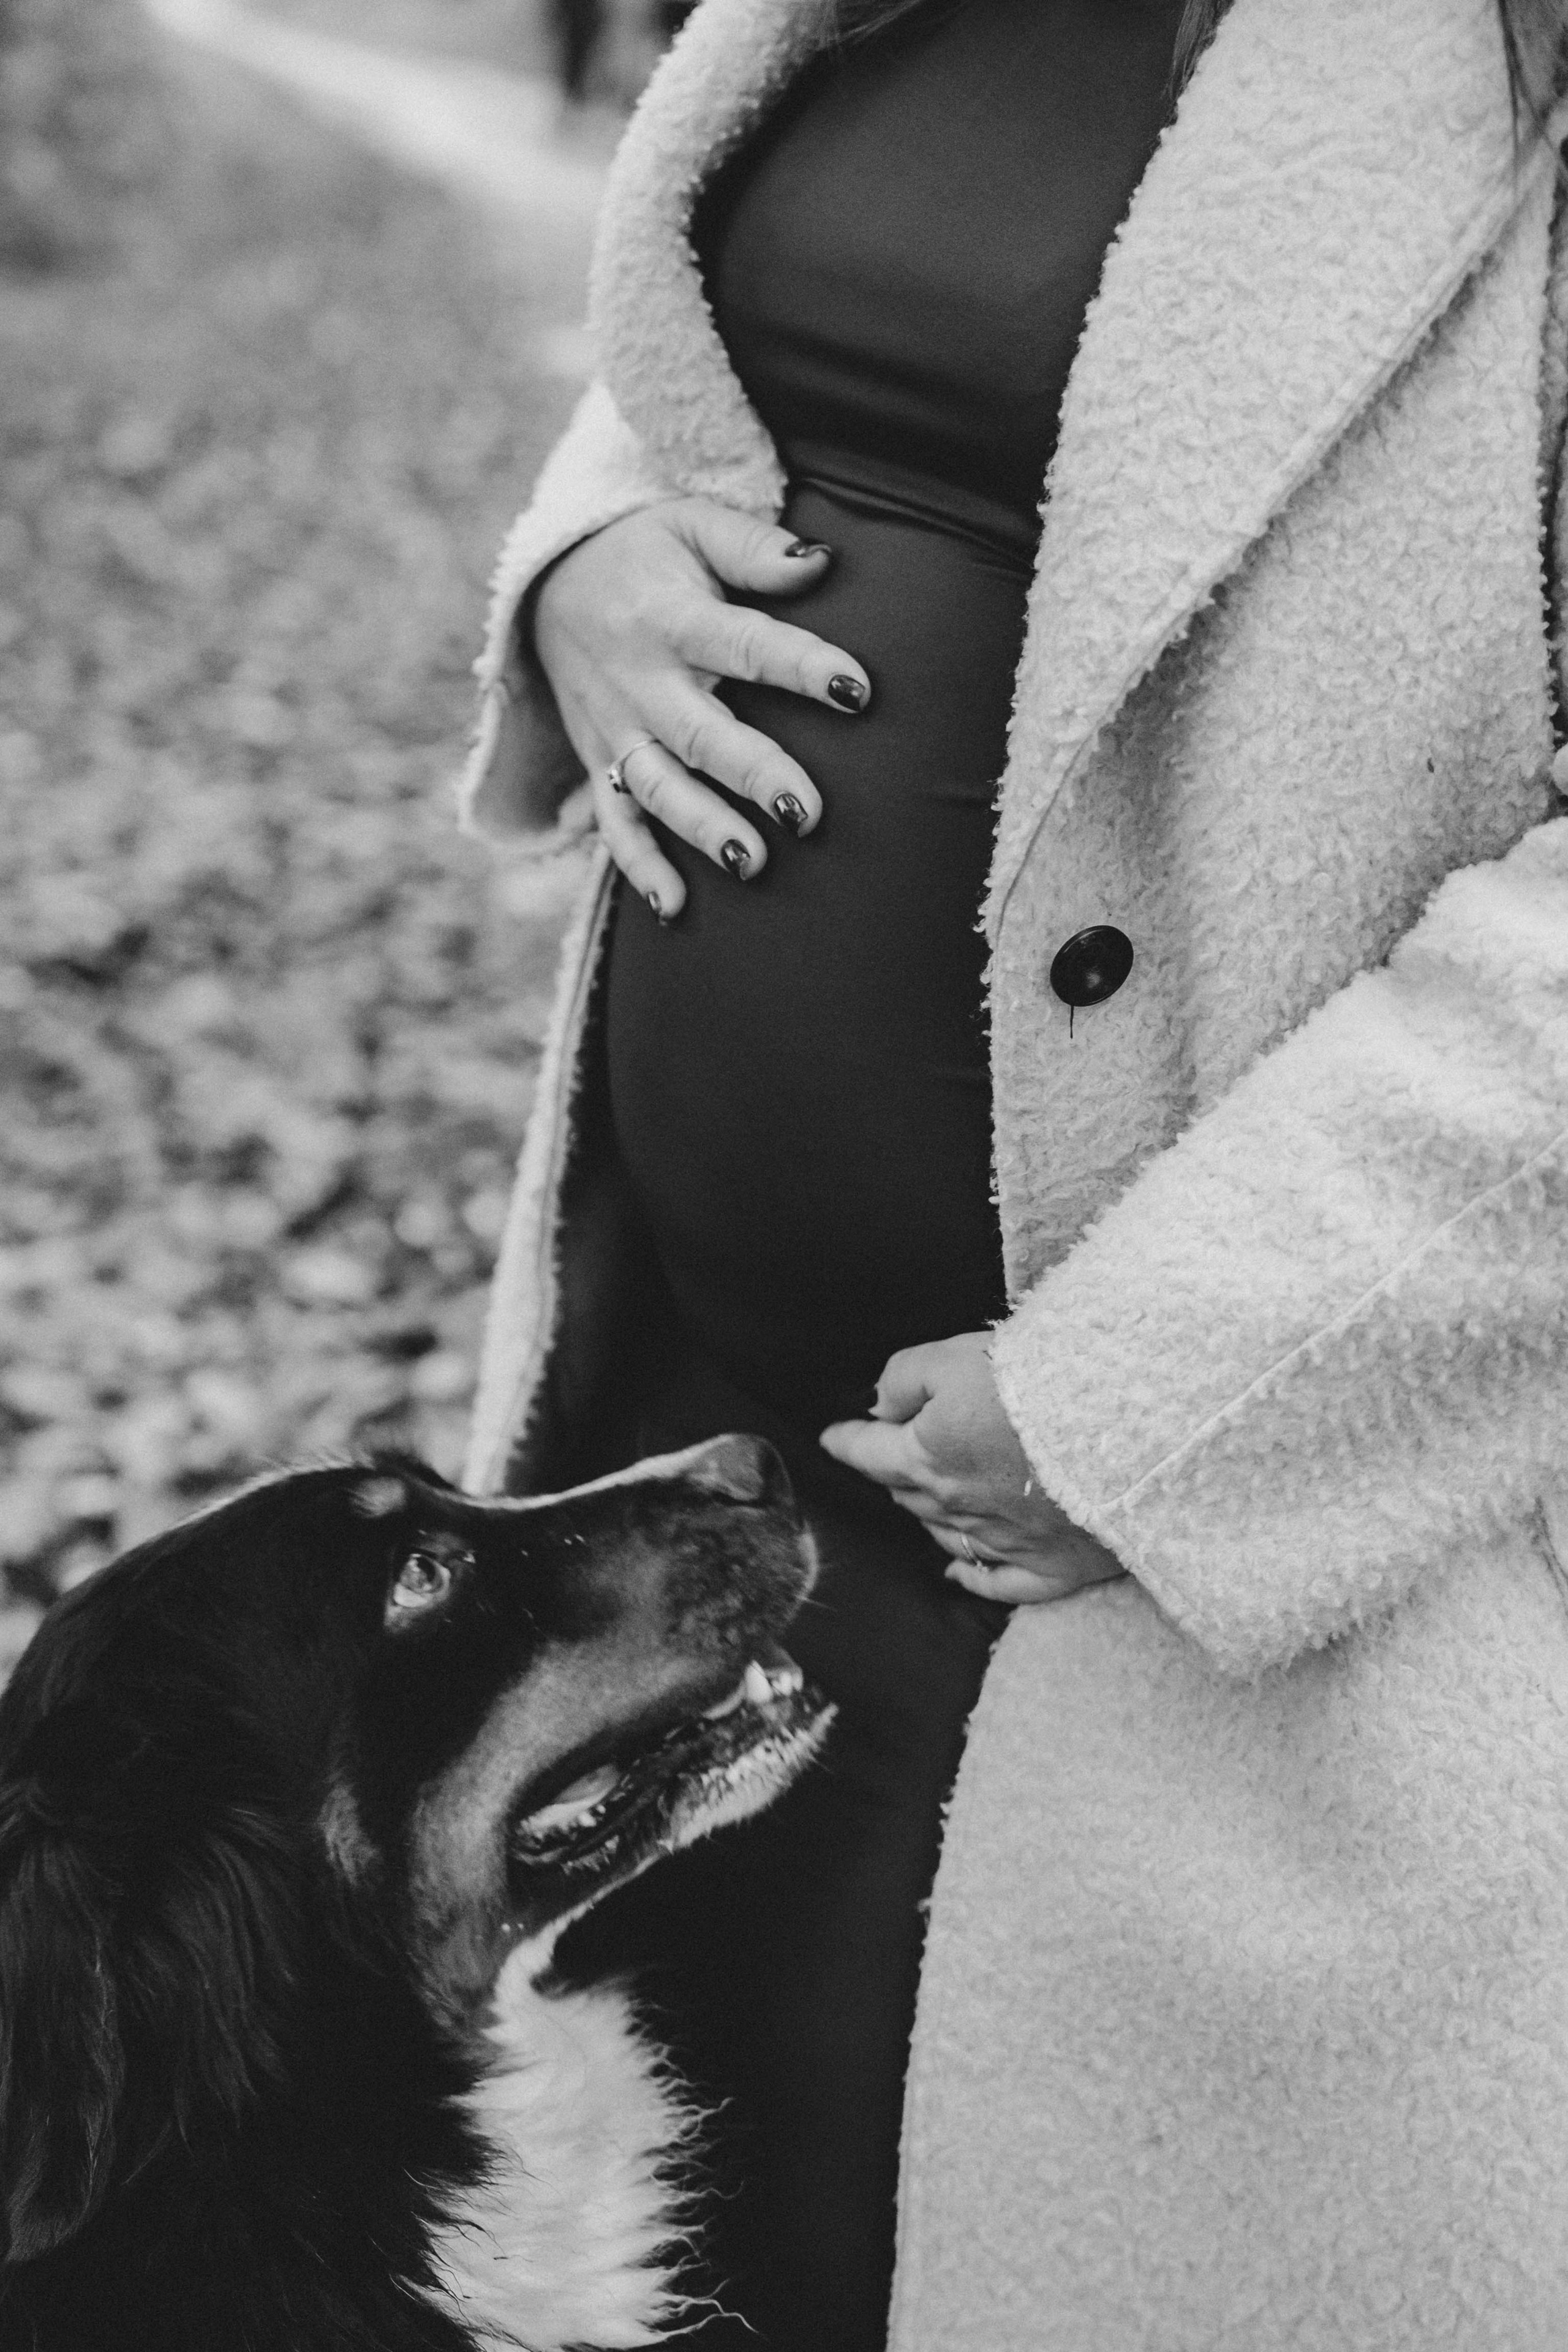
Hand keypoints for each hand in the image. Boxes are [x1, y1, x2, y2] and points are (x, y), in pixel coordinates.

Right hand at [532, 497, 871, 918]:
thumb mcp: (690, 524)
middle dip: (752, 775)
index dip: (799, 664)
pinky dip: (641, 868)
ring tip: (753, 863)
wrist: (546, 583)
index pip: (743, 643)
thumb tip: (822, 564)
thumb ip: (754, 548)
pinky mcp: (600, 765)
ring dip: (702, 829)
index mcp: (670, 616)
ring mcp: (615, 730)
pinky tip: (677, 909)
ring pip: (658, 788)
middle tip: (808, 813)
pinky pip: (616, 823)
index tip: (857, 688)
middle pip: (699, 733)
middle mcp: (639, 680)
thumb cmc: (643, 553)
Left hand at [820, 1333, 1126, 1605]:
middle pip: (907, 1493)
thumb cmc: (1044, 1381)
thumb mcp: (957, 1356)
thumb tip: (880, 1406)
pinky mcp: (1053, 1566)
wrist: (1133, 1426)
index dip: (846, 1441)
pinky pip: (998, 1582)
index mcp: (928, 1457)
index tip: (832, 1437)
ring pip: (944, 1533)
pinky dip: (970, 1575)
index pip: (870, 1453)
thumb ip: (906, 1377)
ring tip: (922, 1495)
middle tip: (891, 1452)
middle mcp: (958, 1508)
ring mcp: (1005, 1542)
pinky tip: (954, 1571)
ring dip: (927, 1513)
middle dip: (893, 1472)